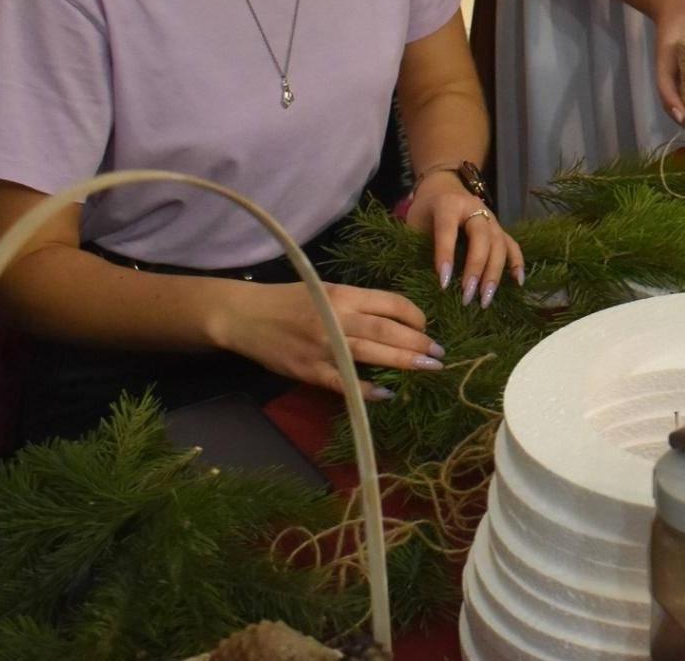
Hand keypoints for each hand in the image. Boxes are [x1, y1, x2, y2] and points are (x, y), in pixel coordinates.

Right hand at [215, 280, 442, 402]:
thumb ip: (357, 303)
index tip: (427, 326)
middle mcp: (336, 317)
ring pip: (373, 353)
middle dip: (419, 342)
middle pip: (388, 330)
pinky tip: (387, 393)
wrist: (244, 316)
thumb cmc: (288, 300)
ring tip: (429, 367)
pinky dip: (367, 389)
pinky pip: (344, 382)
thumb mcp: (325, 289)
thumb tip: (396, 319)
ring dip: (405, 361)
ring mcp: (323, 346)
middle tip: (440, 353)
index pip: (391, 303)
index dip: (415, 315)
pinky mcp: (308, 370)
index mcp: (343, 294)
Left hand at [403, 175, 523, 307]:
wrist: (443, 187)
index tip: (444, 284)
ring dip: (494, 273)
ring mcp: (492, 218)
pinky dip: (517, 263)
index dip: (446, 256)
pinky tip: (517, 283)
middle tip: (468, 296)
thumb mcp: (414, 223)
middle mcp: (474, 209)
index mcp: (448, 204)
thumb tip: (424, 282)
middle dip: (476, 268)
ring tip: (485, 300)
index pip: (448, 230)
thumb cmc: (425, 210)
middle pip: (482, 237)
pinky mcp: (500, 228)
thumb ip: (420, 245)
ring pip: (500, 244)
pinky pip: (512, 245)